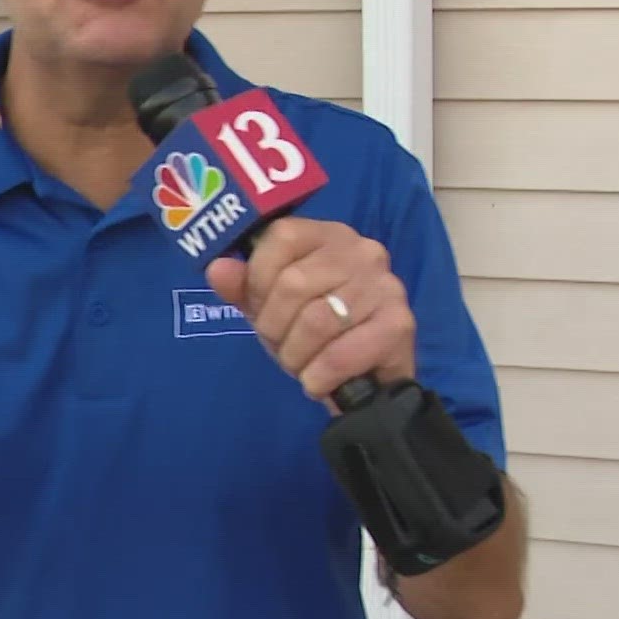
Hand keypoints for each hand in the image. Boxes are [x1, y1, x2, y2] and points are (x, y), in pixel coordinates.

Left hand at [204, 218, 414, 403]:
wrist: (364, 383)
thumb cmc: (312, 336)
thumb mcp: (270, 307)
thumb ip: (242, 286)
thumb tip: (218, 267)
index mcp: (328, 235)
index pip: (280, 237)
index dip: (259, 279)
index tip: (261, 308)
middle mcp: (362, 251)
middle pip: (294, 283)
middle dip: (275, 327)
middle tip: (283, 346)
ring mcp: (386, 285)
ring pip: (316, 321)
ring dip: (297, 356)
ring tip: (302, 365)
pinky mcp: (400, 324)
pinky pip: (340, 354)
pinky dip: (319, 377)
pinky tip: (320, 381)